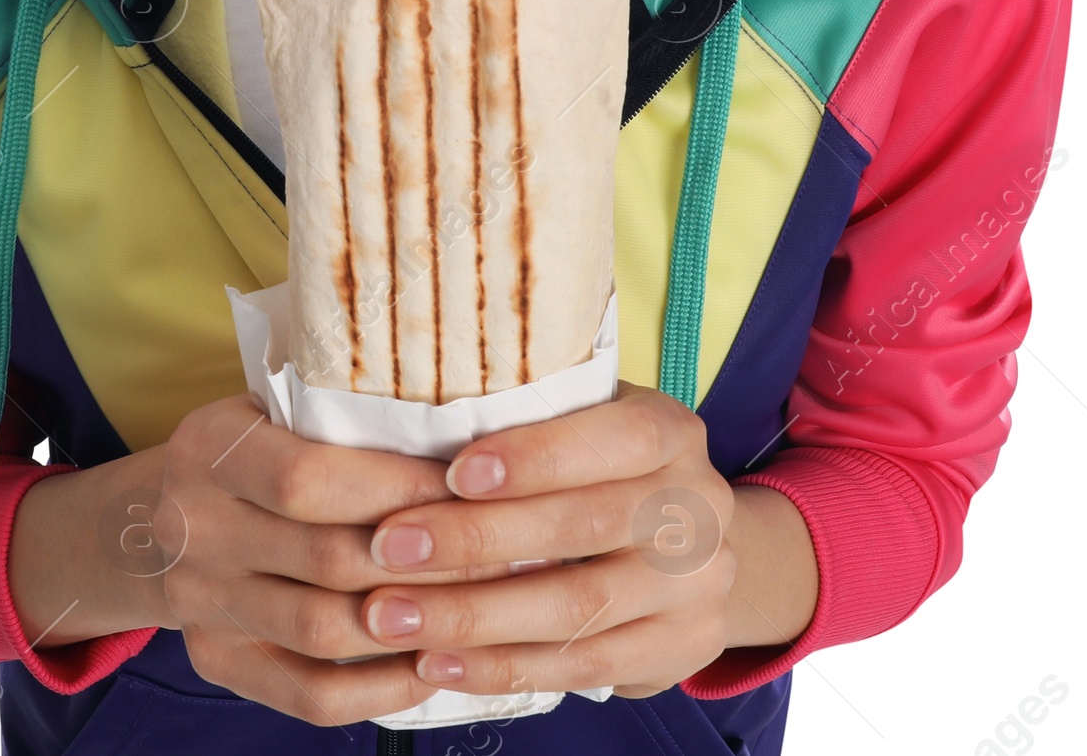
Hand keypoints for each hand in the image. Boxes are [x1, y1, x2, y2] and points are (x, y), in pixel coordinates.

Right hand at [140, 392, 478, 722]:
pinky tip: (431, 668)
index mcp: (209, 448)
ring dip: (409, 627)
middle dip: (425, 561)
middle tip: (502, 554)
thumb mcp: (275, 407)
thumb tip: (463, 435)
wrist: (155, 515)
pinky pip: (307, 693)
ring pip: (321, 631)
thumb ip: (340, 415)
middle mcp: (194, 527)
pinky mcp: (215, 660)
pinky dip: (378, 690)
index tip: (474, 488)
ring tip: (479, 610)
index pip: (310, 479)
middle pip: (325, 557)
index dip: (399, 489)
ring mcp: (201, 602)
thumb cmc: (253, 447)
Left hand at [357, 381, 811, 699]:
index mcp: (673, 433)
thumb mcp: (591, 419)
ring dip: (473, 616)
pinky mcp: (679, 652)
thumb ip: (532, 417)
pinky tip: (435, 662)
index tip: (453, 473)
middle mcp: (698, 508)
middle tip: (389, 547)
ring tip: (392, 616)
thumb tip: (415, 426)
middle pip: (585, 527)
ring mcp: (696, 588)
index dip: (536, 457)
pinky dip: (501, 668)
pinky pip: (581, 668)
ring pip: (577, 609)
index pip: (614, 439)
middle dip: (477, 540)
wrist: (692, 545)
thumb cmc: (604, 465)